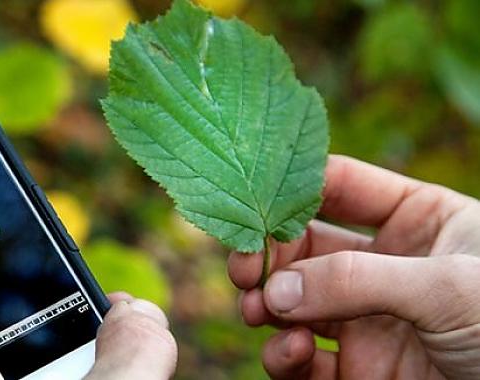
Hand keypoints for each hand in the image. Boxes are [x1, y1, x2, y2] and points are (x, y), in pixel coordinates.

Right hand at [228, 155, 479, 379]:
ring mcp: (367, 319)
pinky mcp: (358, 371)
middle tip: (242, 266)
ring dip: (267, 304)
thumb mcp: (448, 287)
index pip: (340, 186)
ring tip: (260, 310)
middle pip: (303, 246)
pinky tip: (290, 352)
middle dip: (267, 254)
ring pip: (293, 302)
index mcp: (418, 219)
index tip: (249, 198)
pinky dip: (284, 357)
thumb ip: (358, 280)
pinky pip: (302, 361)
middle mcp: (384, 265)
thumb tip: (276, 290)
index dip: (292, 188)